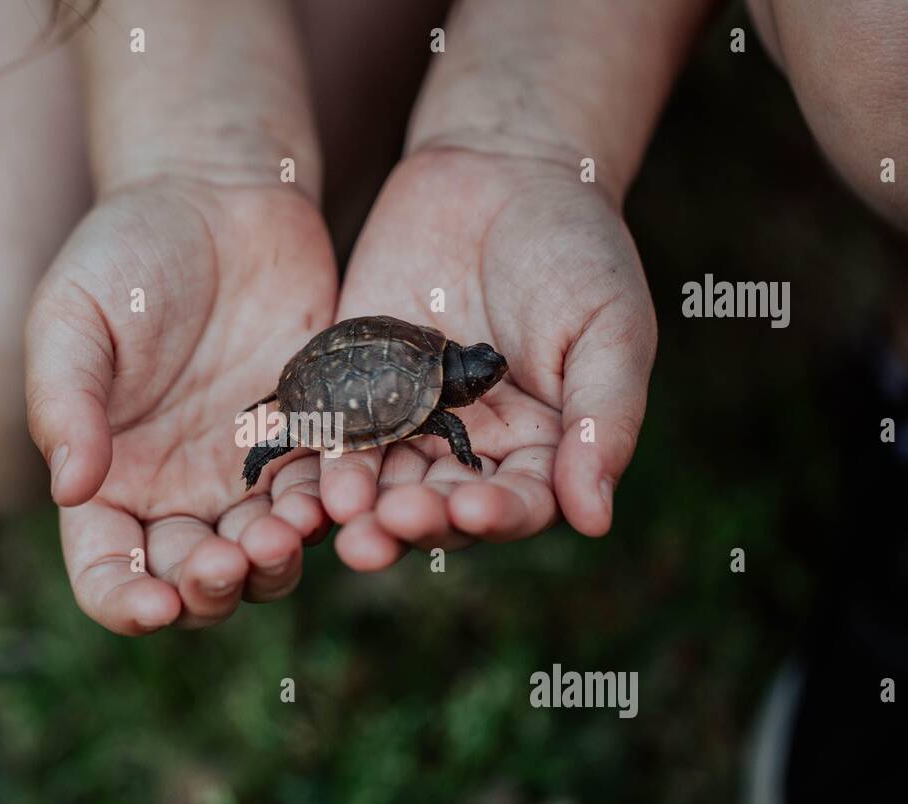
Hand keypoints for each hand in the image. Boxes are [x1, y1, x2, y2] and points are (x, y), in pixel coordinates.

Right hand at [26, 179, 335, 632]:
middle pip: (194, 581)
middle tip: (232, 560)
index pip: (107, 571)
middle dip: (212, 589)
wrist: (220, 195)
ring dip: (275, 563)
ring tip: (284, 533)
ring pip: (266, 557)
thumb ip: (64, 401)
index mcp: (110, 479)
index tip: (155, 606)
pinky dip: (332, 512)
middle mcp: (180, 493)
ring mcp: (250, 475)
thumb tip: (71, 491)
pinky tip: (338, 497)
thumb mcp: (74, 316)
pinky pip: (326, 499)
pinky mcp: (313, 444)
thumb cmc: (128, 253)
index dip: (125, 602)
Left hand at [320, 148, 656, 568]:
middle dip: (411, 522)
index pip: (517, 505)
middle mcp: (468, 450)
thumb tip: (595, 520)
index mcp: (538, 450)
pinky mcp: (354, 387)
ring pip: (379, 480)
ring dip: (356, 503)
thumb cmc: (576, 248)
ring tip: (337, 511)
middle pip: (438, 509)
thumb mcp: (609, 327)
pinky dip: (316, 451)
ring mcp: (406, 420)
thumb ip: (603, 419)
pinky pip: (332, 427)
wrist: (498, 170)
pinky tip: (298, 466)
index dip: (496, 517)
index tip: (471, 513)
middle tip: (380, 530)